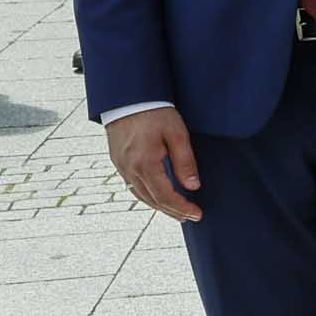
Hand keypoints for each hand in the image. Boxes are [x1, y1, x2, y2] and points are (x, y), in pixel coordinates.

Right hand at [105, 106, 201, 221]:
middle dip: (173, 211)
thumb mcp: (177, 134)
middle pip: (152, 200)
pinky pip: (132, 186)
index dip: (182, 208)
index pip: (165, 196)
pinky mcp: (117, 161)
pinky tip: (157, 196)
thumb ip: (185, 161)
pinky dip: (146, 195)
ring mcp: (120, 166)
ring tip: (176, 212)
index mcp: (145, 164)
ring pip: (140, 195)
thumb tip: (193, 186)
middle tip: (191, 218)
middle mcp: (129, 169)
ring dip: (159, 206)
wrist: (127, 97)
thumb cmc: (155, 112)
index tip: (197, 214)